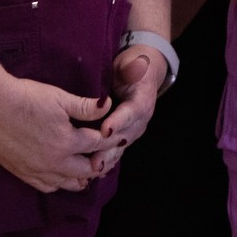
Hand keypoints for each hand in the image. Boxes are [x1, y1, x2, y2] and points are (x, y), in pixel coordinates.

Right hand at [0, 75, 109, 193]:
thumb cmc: (26, 98)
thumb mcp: (60, 98)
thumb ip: (86, 106)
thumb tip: (108, 105)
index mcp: (67, 142)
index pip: (98, 145)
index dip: (110, 140)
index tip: (117, 137)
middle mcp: (54, 162)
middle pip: (86, 170)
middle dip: (99, 163)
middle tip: (107, 156)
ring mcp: (37, 170)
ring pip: (67, 183)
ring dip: (81, 177)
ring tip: (89, 169)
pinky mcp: (22, 173)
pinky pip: (46, 187)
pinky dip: (59, 184)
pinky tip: (62, 177)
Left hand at [87, 45, 167, 173]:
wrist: (142, 75)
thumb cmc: (132, 67)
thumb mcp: (132, 64)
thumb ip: (131, 68)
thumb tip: (135, 66)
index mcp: (144, 99)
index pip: (132, 112)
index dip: (119, 121)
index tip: (105, 130)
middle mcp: (141, 119)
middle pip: (126, 135)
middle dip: (109, 148)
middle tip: (94, 159)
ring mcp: (133, 130)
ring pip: (120, 146)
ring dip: (107, 158)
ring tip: (93, 169)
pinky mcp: (124, 136)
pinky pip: (115, 150)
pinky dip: (106, 160)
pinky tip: (94, 172)